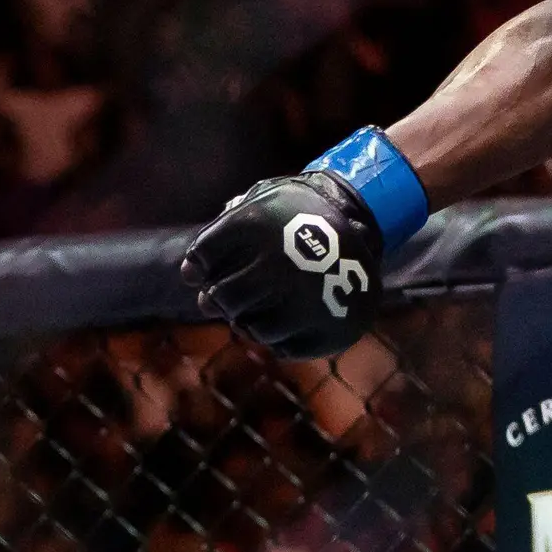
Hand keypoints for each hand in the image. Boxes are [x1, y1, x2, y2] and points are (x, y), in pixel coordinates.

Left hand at [181, 169, 385, 359]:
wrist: (363, 215)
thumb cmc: (297, 213)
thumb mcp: (261, 202)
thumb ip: (220, 235)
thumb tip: (188, 275)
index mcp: (253, 224)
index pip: (201, 258)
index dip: (200, 266)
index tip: (209, 268)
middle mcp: (277, 262)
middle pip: (222, 298)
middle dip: (222, 298)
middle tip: (234, 295)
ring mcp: (304, 298)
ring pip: (252, 329)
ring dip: (252, 320)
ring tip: (268, 302)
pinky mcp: (329, 327)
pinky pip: (283, 349)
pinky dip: (282, 338)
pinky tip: (292, 316)